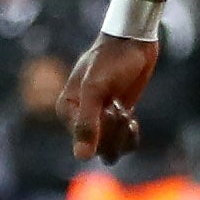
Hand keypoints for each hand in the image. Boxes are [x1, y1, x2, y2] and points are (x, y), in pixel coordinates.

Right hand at [60, 34, 157, 162]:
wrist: (133, 42)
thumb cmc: (110, 60)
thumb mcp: (95, 89)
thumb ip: (87, 122)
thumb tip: (81, 157)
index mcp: (67, 111)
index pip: (83, 143)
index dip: (102, 133)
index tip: (112, 109)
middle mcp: (79, 117)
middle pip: (97, 148)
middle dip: (114, 134)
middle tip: (122, 111)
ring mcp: (99, 118)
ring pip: (110, 149)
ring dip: (122, 137)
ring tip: (127, 117)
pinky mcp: (116, 117)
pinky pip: (121, 142)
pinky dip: (129, 136)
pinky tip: (132, 120)